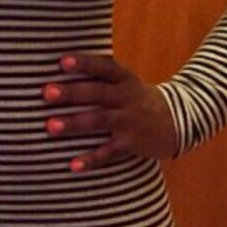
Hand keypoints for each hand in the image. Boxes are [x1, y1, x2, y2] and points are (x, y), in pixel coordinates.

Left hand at [41, 53, 177, 172]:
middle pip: (98, 92)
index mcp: (124, 79)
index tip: (61, 61)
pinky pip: (109, 153)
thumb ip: (100, 77)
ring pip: (99, 121)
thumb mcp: (126, 83)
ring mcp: (130, 121)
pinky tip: (73, 165)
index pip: (103, 67)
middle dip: (72, 93)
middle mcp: (127, 97)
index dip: (84, 63)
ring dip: (74, 123)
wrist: (179, 121)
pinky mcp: (131, 144)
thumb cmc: (138, 99)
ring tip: (50, 126)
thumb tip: (58, 67)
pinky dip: (92, 159)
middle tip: (46, 93)